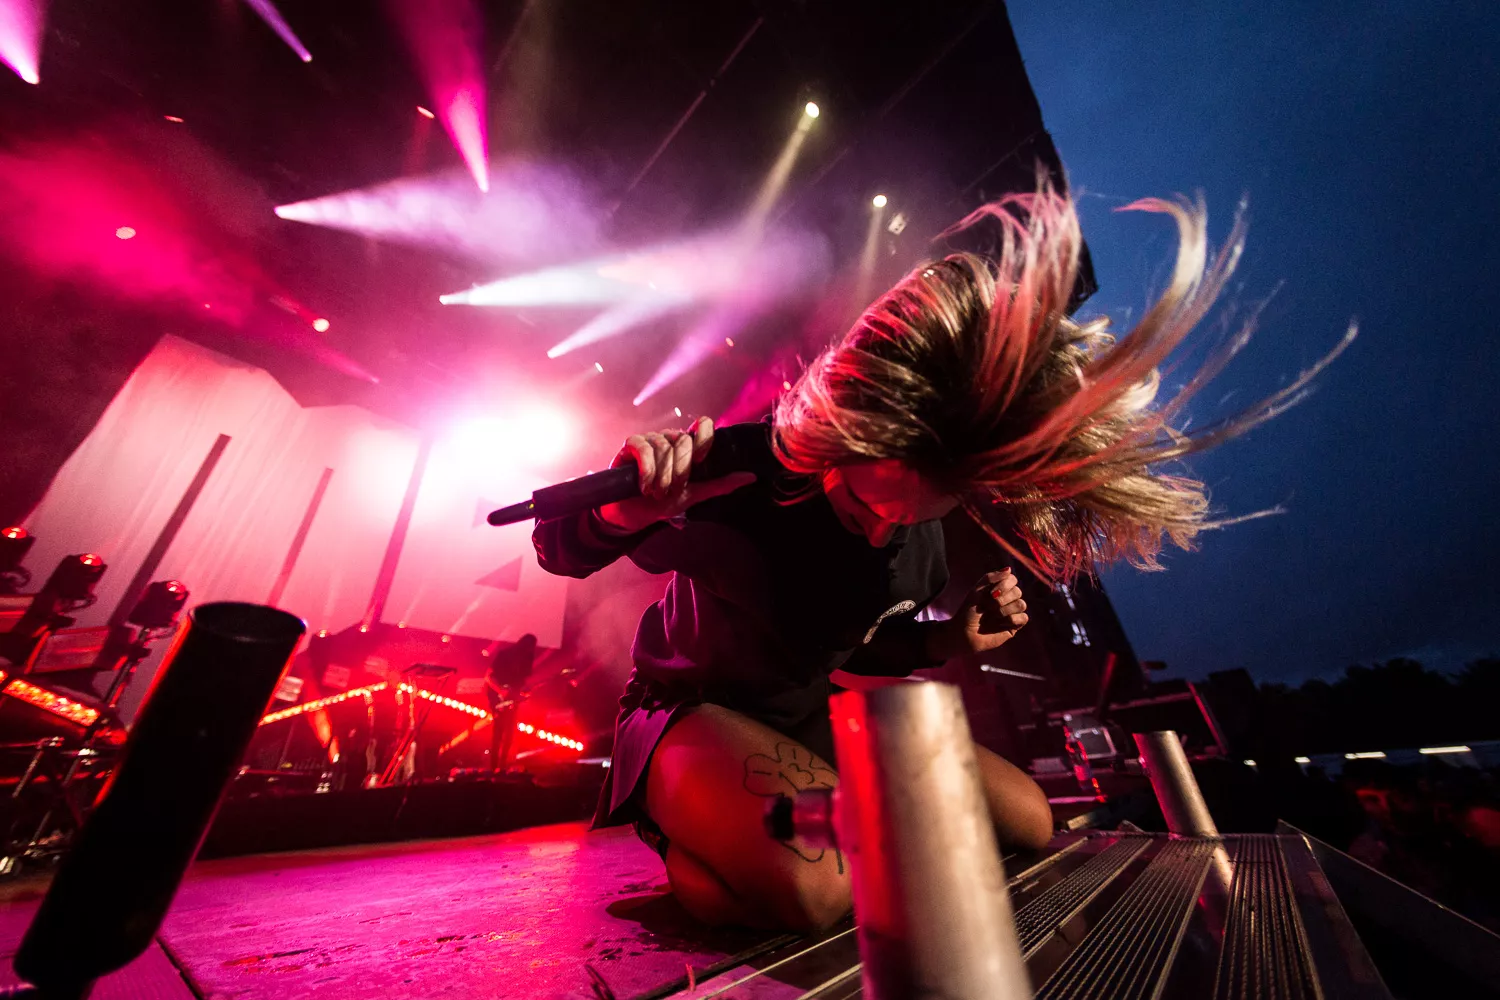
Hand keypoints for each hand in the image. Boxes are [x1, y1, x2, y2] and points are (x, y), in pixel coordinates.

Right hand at [595, 416, 756, 533]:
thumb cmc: (663, 501)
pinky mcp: (632, 444)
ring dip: (662, 475)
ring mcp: (651, 439)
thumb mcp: (695, 494)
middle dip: (680, 470)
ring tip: (657, 492)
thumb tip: (751, 477)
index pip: (703, 424)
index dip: (704, 438)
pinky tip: (645, 487)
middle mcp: (671, 438)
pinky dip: (647, 470)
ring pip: (663, 447)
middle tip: (672, 489)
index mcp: (688, 446)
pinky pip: (644, 447)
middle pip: (683, 439)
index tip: (701, 461)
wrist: (633, 514)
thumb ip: (720, 484)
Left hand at [927, 569, 1028, 660]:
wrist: (963, 634)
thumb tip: (1008, 569)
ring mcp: (1011, 613)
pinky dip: (1011, 619)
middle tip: (988, 606)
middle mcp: (1006, 600)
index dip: (1005, 584)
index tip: (991, 593)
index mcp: (998, 589)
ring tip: (992, 616)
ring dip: (1005, 610)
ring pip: (1021, 604)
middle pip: (1018, 591)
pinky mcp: (1014, 626)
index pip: (1012, 579)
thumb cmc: (968, 612)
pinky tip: (1000, 624)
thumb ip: (990, 578)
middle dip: (1002, 599)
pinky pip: (1023, 618)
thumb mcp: (976, 591)